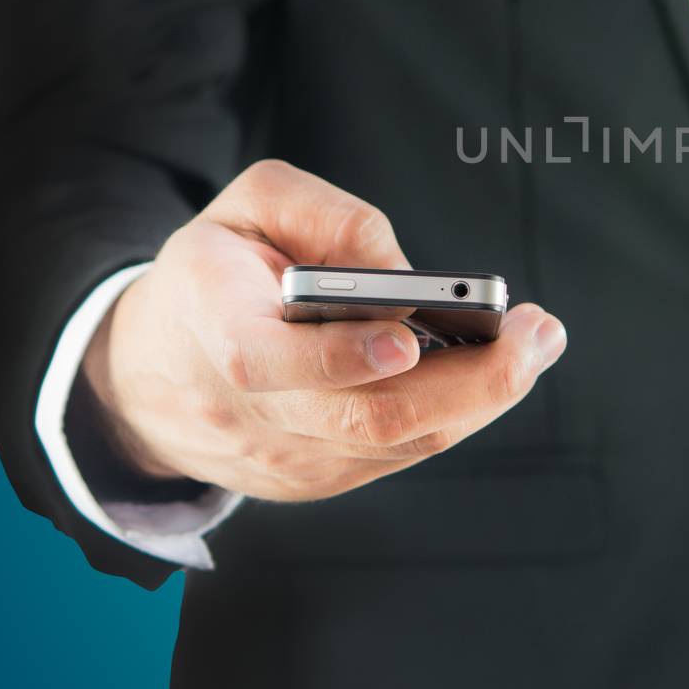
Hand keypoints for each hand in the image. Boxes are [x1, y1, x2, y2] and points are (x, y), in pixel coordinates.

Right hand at [80, 159, 565, 500]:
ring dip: (483, 397)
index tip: (411, 336)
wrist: (149, 373)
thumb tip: (403, 271)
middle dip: (467, 382)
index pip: (272, 365)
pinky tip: (499, 371)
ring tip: (539, 342)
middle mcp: (250, 413)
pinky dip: (457, 413)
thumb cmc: (214, 273)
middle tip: (536, 334)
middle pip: (366, 419)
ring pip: (397, 444)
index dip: (344, 357)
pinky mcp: (314, 481)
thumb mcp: (247, 208)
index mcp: (215, 330)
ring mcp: (284, 459)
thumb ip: (325, 218)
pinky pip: (399, 454)